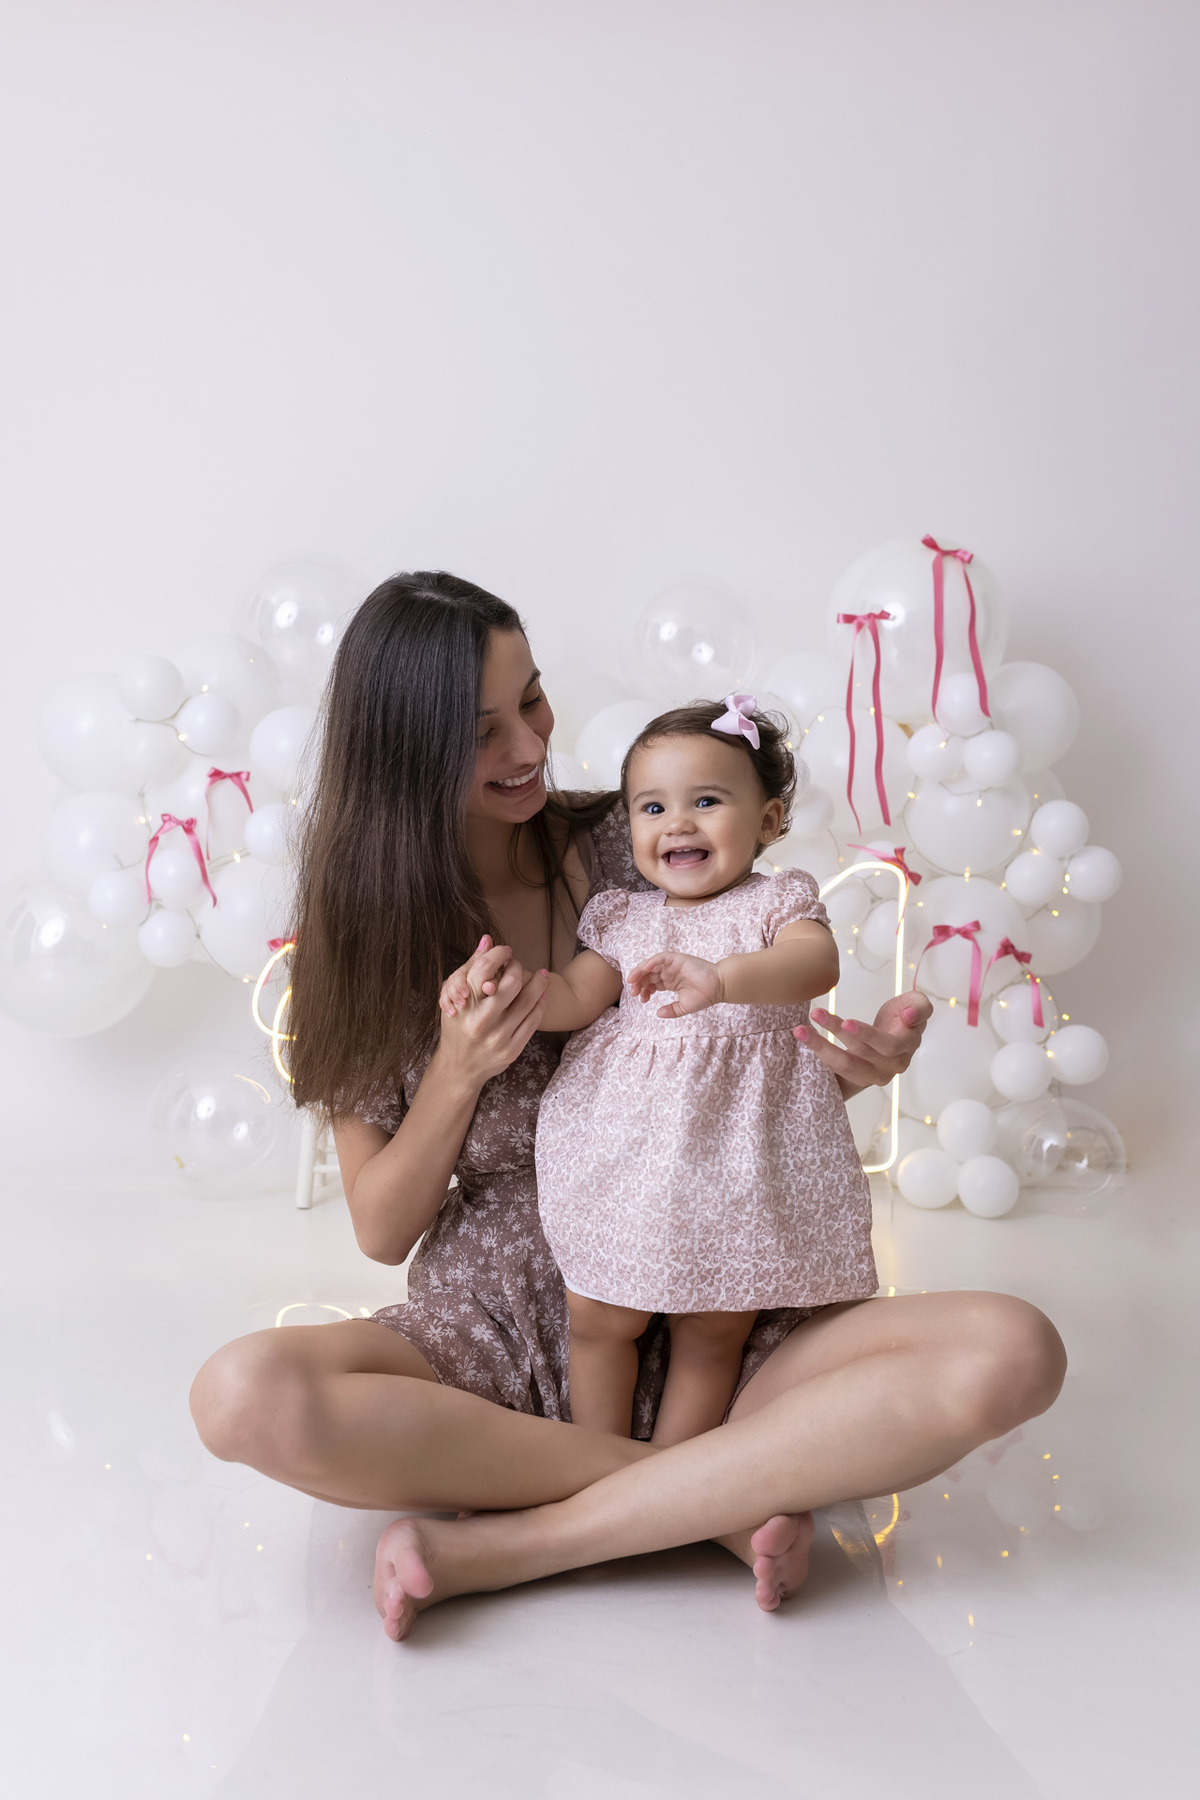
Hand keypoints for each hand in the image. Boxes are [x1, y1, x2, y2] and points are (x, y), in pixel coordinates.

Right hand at [435, 935, 548, 1086]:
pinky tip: (541, 995)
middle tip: (519, 964)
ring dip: (539, 983)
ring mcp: (498, 1037)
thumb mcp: (456, 998)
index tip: (506, 951)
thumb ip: (472, 968)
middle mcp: (481, 1021)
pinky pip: (533, 1020)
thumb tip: (488, 939)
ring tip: (543, 975)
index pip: (484, 969)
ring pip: (528, 1001)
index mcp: (464, 1006)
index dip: (499, 955)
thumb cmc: (457, 1027)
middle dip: (518, 968)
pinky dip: (539, 1004)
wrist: (460, 1068)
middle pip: (511, 983)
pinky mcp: (512, 1049)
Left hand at [627, 951, 723, 1018]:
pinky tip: (645, 969)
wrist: (718, 988)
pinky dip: (651, 962)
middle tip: (633, 992)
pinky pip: (661, 958)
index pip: (651, 984)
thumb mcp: (683, 1007)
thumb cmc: (704, 996)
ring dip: (640, 971)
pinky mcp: (677, 959)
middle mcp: (669, 972)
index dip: (643, 990)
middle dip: (638, 982)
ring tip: (632, 981)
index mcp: (670, 982)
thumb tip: (658, 1013)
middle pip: (648, 975)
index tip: (641, 999)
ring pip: (651, 965)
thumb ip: (671, 1010)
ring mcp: (673, 965)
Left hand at [794, 989, 932, 1095]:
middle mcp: (892, 1066)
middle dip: (836, 1032)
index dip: (867, 1035)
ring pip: (845, 1065)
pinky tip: (805, 1040)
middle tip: (816, 1013)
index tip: (846, 1022)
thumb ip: (919, 1007)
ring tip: (800, 1030)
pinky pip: (837, 1071)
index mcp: (907, 1047)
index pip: (886, 1045)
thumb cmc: (903, 1016)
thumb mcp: (916, 1004)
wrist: (895, 1034)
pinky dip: (820, 1055)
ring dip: (820, 1047)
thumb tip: (909, 1017)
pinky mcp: (858, 1080)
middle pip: (861, 1053)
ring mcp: (874, 1076)